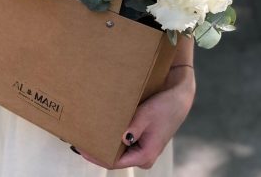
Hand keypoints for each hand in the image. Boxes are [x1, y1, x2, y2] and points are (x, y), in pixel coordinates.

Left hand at [79, 66, 195, 169]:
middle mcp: (142, 155)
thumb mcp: (148, 115)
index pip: (114, 162)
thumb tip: (120, 138)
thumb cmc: (166, 106)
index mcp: (145, 155)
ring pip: (117, 148)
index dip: (96, 156)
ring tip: (88, 131)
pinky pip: (122, 140)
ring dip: (104, 140)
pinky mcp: (140, 137)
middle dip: (97, 149)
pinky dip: (111, 133)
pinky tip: (102, 125)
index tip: (81, 147)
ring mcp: (141, 147)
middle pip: (114, 157)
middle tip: (80, 138)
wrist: (180, 96)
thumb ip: (134, 127)